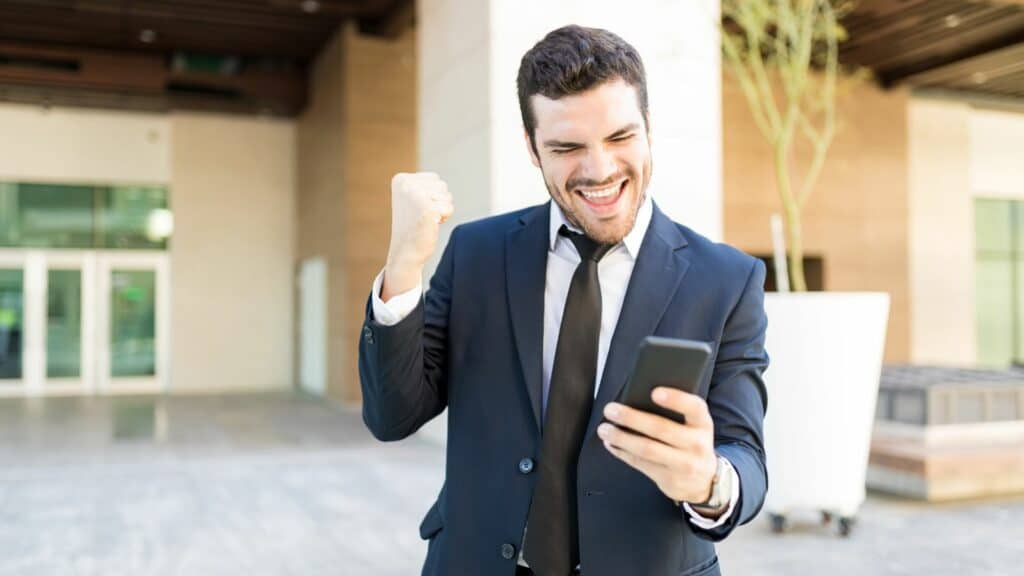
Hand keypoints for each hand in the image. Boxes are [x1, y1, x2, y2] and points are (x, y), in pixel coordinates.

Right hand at [382, 172, 453, 300]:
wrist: (405, 252)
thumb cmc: (412, 227)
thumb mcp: (412, 199)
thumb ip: (423, 186)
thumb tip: (439, 183)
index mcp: (400, 179)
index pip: (434, 179)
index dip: (432, 196)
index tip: (417, 208)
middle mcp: (406, 184)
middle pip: (442, 186)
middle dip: (438, 203)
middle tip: (422, 216)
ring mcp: (416, 195)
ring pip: (447, 196)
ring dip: (441, 210)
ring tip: (425, 220)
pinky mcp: (427, 208)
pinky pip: (449, 208)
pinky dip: (444, 218)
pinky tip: (429, 225)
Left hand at [597, 387, 717, 503]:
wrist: (704, 481)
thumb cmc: (691, 444)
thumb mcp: (693, 427)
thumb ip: (676, 414)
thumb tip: (637, 399)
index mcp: (702, 424)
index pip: (694, 408)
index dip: (676, 399)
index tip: (654, 392)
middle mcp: (696, 444)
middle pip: (661, 429)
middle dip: (632, 418)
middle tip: (611, 410)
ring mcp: (684, 464)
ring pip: (647, 449)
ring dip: (621, 438)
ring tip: (604, 429)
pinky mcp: (669, 479)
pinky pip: (641, 464)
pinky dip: (622, 453)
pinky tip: (611, 444)